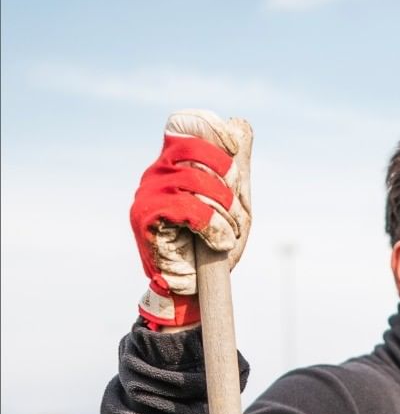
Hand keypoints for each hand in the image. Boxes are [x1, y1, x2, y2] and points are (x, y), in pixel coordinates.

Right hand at [130, 110, 251, 328]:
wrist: (192, 290)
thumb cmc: (212, 246)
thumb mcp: (234, 203)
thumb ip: (237, 167)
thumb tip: (240, 124)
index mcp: (176, 164)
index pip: (185, 125)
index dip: (211, 129)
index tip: (234, 150)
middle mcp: (158, 172)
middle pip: (193, 147)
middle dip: (225, 175)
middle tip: (234, 204)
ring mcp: (148, 192)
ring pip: (193, 180)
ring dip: (223, 209)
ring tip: (227, 232)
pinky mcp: (144, 216)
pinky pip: (188, 208)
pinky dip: (213, 225)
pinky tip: (220, 242)